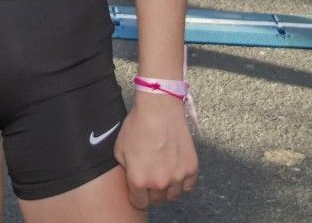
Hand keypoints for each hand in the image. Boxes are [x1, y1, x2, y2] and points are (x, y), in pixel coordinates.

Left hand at [115, 94, 198, 208]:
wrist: (158, 109)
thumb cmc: (136, 126)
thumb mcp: (120, 149)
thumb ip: (127, 170)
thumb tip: (133, 179)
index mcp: (139, 180)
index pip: (139, 203)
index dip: (136, 196)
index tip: (137, 190)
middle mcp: (159, 183)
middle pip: (157, 200)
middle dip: (152, 192)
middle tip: (150, 177)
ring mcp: (177, 177)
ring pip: (173, 195)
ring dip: (168, 188)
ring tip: (163, 173)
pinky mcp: (191, 168)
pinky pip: (188, 186)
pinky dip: (182, 181)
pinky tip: (175, 169)